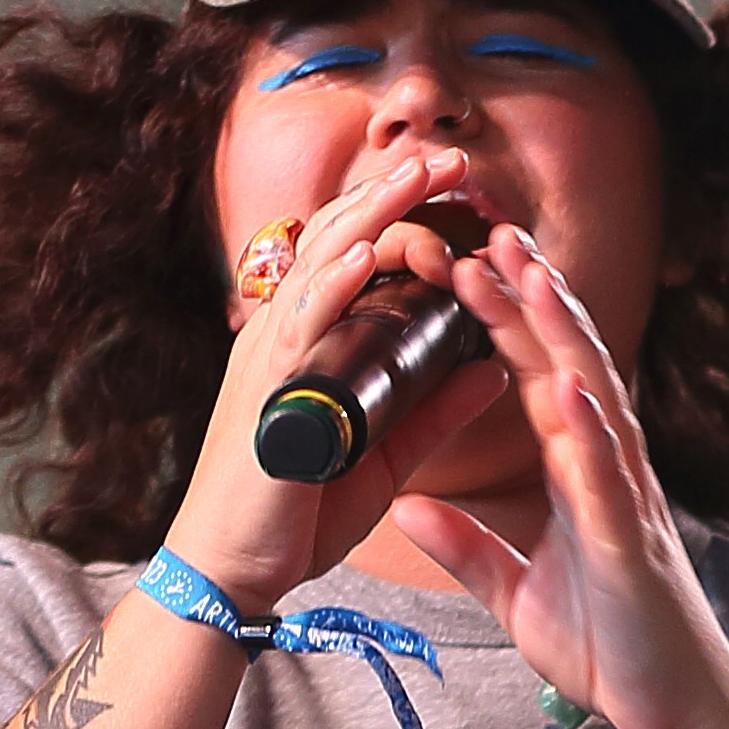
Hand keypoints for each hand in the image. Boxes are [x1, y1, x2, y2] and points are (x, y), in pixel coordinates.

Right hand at [164, 148, 509, 611]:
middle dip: (394, 194)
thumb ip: (437, 411)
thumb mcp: (386, 456)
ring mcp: (268, 359)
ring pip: (322, 266)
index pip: (352, 257)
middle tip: (450, 158)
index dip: (399, 216)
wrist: (233, 571)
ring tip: (421, 175)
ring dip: (373, 215)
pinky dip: (333, 286)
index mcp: (307, 344)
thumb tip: (495, 365)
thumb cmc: (298, 515)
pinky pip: (298, 327)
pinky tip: (368, 252)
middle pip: (338, 240)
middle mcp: (281, 336)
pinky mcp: (265, 395)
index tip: (454, 188)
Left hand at [392, 227, 728, 728]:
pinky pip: (608, 478)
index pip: (535, 380)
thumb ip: (467, 547)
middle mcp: (607, 471)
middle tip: (490, 230)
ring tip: (529, 275)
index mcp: (578, 475)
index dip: (502, 323)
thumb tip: (408, 508)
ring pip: (593, 399)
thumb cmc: (608, 649)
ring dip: (562, 336)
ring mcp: (625, 502)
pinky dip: (588, 429)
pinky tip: (565, 385)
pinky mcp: (632, 545)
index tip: (462, 266)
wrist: (670, 713)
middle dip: (530, 298)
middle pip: (566, 365)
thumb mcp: (514, 595)